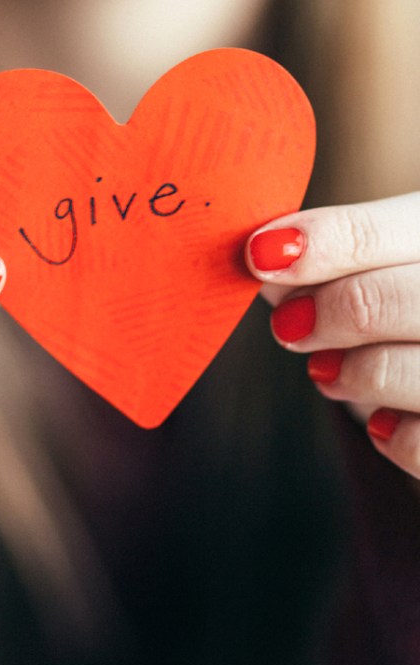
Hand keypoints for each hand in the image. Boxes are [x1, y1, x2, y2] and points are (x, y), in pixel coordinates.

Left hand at [245, 193, 419, 478]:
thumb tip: (263, 257)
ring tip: (330, 371)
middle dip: (327, 314)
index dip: (318, 243)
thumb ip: (324, 258)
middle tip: (290, 327)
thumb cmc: (411, 308)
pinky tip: (384, 422)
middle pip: (385, 300)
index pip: (381, 229)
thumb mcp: (380, 266)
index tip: (259, 257)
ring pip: (403, 370)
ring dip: (354, 373)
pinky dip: (393, 434)